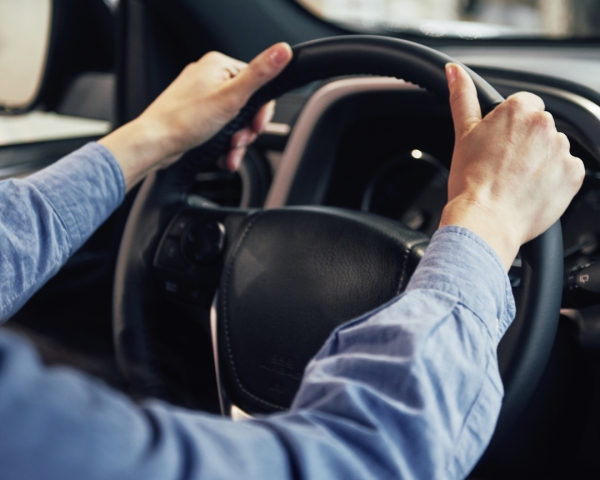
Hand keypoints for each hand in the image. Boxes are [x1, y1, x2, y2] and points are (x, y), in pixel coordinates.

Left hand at [99, 43, 292, 189]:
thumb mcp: (231, 97)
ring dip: (237, 143)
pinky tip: (222, 156)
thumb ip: (259, 75)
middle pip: (247, 106)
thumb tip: (282, 52)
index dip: (260, 112)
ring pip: (235, 122)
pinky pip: (221, 130)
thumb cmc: (184, 121)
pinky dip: (224, 145)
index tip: (255, 127)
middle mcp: (209, 77)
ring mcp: (202, 97)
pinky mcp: (197, 116)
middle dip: (246, 131)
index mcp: (218, 65)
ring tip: (229, 153)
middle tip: (239, 141)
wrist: (154, 144)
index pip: (258, 84)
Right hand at [439, 63, 584, 269]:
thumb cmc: (471, 182)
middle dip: (526, 144)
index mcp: (519, 110)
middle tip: (504, 167)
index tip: (498, 147)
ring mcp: (562, 150)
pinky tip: (531, 191)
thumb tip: (454, 71)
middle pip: (539, 128)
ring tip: (516, 182)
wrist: (485, 221)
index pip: (523, 106)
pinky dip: (553, 180)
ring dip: (540, 162)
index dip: (508, 128)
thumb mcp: (463, 134)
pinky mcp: (574, 174)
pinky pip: (567, 172)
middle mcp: (545, 124)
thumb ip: (462, 97)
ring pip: (553, 149)